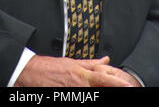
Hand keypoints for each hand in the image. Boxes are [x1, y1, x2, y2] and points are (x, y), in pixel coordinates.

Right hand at [14, 55, 134, 86]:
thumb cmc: (50, 67)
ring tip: (104, 88)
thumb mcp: (72, 62)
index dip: (117, 81)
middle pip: (100, 85)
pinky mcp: (64, 96)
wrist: (30, 72)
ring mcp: (72, 91)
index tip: (128, 84)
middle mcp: (79, 82)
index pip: (104, 77)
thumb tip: (106, 60)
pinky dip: (85, 96)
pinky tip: (88, 93)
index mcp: (82, 72)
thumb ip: (90, 63)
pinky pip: (78, 98)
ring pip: (90, 93)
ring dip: (98, 90)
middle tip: (127, 88)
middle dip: (113, 86)